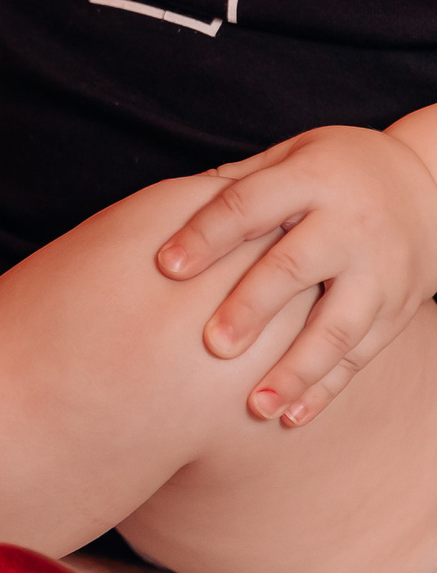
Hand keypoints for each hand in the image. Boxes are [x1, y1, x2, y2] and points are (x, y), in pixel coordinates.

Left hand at [156, 126, 436, 425]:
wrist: (429, 186)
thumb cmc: (332, 170)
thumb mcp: (291, 155)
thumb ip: (239, 183)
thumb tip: (162, 213)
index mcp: (313, 178)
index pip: (251, 206)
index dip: (207, 235)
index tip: (166, 267)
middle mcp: (351, 224)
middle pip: (296, 268)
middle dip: (253, 308)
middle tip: (213, 346)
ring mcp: (381, 270)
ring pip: (337, 325)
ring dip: (295, 370)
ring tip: (254, 406)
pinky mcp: (398, 308)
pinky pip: (361, 353)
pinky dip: (326, 388)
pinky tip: (291, 417)